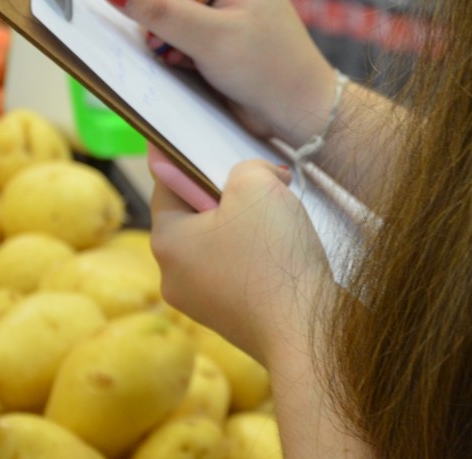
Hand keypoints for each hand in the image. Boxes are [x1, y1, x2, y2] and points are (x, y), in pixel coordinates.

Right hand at [100, 0, 337, 146]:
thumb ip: (160, 11)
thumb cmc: (272, 69)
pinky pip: (162, 23)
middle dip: (161, 2)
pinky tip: (182, 61)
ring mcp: (209, 1)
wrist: (294, 113)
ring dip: (160, 27)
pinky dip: (164, 43)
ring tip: (181, 54)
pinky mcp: (199, 28)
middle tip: (173, 36)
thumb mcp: (212, 38)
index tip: (186, 0)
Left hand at [147, 146, 331, 363]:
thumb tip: (248, 178)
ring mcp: (201, 302)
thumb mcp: (256, 184)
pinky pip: (237, 271)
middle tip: (264, 181)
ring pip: (219, 243)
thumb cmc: (273, 256)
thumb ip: (242, 167)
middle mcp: (173, 275)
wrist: (305, 331)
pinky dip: (256, 255)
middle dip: (229, 194)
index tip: (206, 140)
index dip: (191, 157)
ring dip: (246, 224)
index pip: (168, 183)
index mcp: (166, 241)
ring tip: (280, 217)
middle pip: (195, 214)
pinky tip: (284, 252)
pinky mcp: (231, 318)